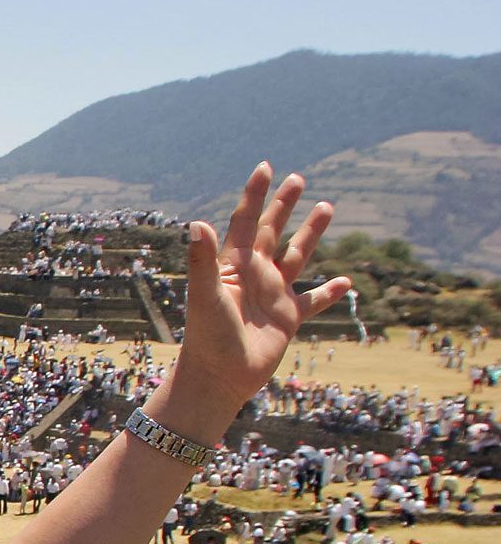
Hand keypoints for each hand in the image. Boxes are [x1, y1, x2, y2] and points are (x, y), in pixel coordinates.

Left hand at [177, 164, 351, 410]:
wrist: (219, 377)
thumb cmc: (207, 337)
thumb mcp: (206, 295)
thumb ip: (203, 260)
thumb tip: (197, 223)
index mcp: (234, 265)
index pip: (245, 220)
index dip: (255, 194)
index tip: (265, 167)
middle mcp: (255, 275)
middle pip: (272, 231)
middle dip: (284, 205)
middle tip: (298, 178)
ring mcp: (273, 295)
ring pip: (297, 256)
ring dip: (311, 234)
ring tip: (327, 207)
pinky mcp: (289, 318)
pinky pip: (314, 301)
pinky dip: (329, 291)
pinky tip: (346, 281)